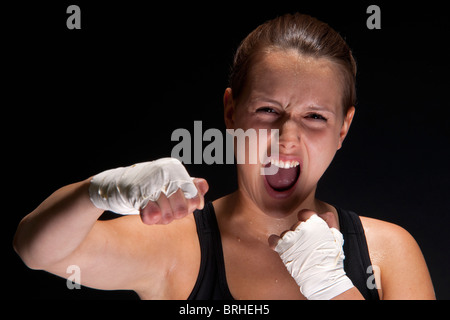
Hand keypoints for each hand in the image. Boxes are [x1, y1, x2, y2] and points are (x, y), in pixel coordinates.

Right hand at [89, 158, 207, 219]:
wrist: (111, 186)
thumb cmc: (144, 187)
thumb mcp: (168, 185)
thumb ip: (188, 186)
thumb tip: (204, 186)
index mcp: (175, 169)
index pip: (195, 196)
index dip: (190, 206)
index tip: (181, 206)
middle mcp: (165, 172)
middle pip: (183, 209)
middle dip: (174, 215)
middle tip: (163, 211)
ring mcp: (152, 181)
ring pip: (169, 215)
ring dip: (161, 218)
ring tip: (153, 211)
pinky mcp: (137, 193)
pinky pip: (152, 214)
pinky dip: (151, 217)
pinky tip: (148, 216)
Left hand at [268, 209, 353, 299]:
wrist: (323, 278)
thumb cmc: (331, 260)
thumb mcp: (336, 237)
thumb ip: (330, 222)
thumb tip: (323, 214)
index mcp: (316, 223)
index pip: (305, 213)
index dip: (306, 220)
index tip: (307, 227)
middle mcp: (303, 228)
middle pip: (296, 226)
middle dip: (300, 234)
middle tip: (306, 246)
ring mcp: (291, 237)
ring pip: (286, 234)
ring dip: (290, 241)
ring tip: (298, 252)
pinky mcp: (283, 247)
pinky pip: (273, 240)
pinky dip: (275, 243)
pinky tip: (282, 248)